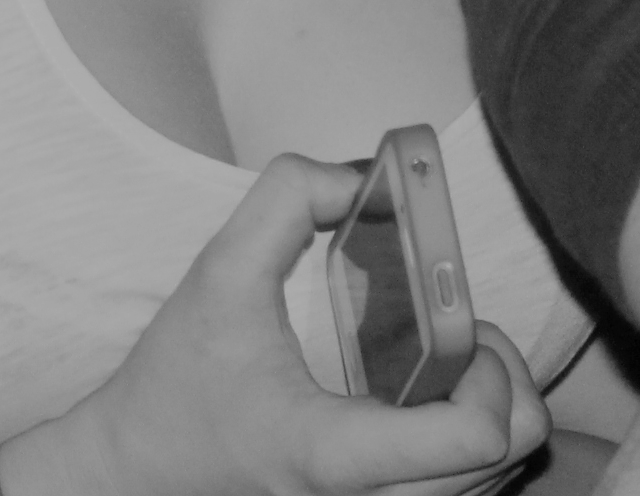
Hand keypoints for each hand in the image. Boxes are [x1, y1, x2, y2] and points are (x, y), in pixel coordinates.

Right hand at [7, 153, 550, 495]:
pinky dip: (465, 446)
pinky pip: (467, 493)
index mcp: (336, 453)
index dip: (489, 369)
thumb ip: (285, 199)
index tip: (455, 328)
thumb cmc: (172, 390)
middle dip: (500, 381)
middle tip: (454, 339)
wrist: (129, 474)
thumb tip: (359, 175)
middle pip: (509, 458)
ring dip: (487, 412)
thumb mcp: (216, 273)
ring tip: (434, 369)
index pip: (475, 438)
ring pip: (496, 480)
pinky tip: (418, 406)